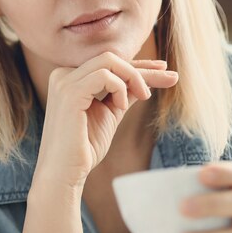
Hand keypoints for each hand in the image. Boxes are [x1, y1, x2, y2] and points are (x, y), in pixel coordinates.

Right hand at [35, 52, 178, 187]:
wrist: (65, 174)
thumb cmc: (85, 148)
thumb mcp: (110, 113)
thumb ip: (123, 93)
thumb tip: (146, 78)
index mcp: (70, 78)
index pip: (108, 64)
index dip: (138, 65)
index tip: (164, 69)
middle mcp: (63, 75)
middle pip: (111, 58)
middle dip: (142, 68)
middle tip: (168, 80)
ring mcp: (64, 82)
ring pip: (109, 61)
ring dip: (134, 77)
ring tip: (143, 97)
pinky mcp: (69, 93)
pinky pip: (104, 76)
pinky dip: (120, 87)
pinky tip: (122, 106)